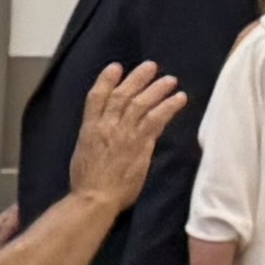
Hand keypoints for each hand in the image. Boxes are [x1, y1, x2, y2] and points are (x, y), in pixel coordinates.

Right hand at [62, 61, 185, 223]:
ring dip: (157, 89)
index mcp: (89, 128)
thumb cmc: (87, 182)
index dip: (106, 80)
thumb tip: (110, 130)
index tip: (116, 67)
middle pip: (122, 95)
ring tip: (170, 80)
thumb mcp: (84, 153)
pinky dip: (169, 107)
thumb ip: (97, 137)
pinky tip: (180, 99)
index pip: (96, 97)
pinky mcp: (140, 144)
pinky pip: (157, 119)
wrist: (95, 198)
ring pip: (141, 103)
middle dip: (137, 78)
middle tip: (150, 66)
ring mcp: (124, 134)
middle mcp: (106, 126)